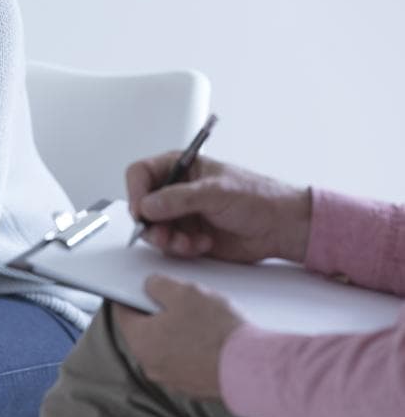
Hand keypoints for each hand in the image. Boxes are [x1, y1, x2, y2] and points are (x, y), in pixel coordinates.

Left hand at [113, 275, 244, 399]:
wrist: (251, 368)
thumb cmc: (215, 331)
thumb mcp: (184, 293)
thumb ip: (158, 285)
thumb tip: (150, 285)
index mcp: (140, 341)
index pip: (123, 313)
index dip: (129, 295)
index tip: (136, 287)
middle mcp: (151, 365)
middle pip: (147, 330)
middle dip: (159, 313)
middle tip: (178, 299)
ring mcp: (172, 379)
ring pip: (168, 347)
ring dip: (178, 332)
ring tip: (201, 317)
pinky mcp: (194, 387)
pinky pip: (187, 361)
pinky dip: (194, 349)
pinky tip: (212, 338)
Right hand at [126, 152, 311, 263]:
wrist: (281, 228)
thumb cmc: (259, 197)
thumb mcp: (216, 191)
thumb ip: (179, 198)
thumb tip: (148, 204)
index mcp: (181, 167)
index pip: (141, 174)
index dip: (135, 192)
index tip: (141, 211)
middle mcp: (176, 190)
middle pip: (141, 205)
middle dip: (151, 223)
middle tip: (163, 235)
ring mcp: (180, 214)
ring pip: (152, 229)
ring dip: (167, 240)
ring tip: (187, 242)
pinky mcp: (187, 236)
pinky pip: (169, 245)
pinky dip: (182, 249)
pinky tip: (202, 244)